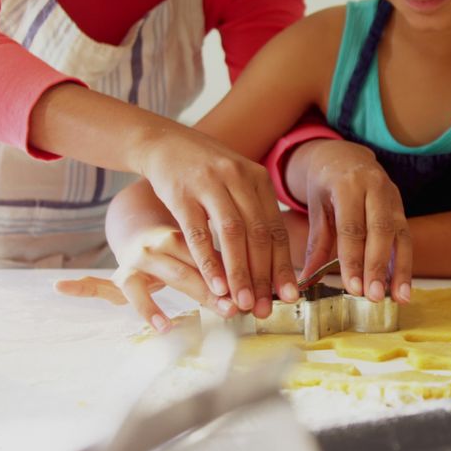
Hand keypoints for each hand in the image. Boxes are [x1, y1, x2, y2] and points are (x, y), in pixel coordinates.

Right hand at [55, 226, 247, 332]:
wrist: (133, 222)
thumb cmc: (178, 242)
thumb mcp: (199, 243)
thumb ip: (227, 258)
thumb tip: (275, 275)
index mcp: (185, 230)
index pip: (215, 250)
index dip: (237, 270)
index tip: (259, 290)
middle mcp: (162, 242)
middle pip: (198, 263)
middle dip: (223, 286)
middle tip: (243, 306)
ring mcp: (140, 260)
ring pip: (171, 277)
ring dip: (198, 294)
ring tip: (218, 312)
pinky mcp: (123, 278)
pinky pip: (127, 295)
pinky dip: (145, 310)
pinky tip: (163, 329)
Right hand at [134, 129, 297, 314]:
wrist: (163, 142)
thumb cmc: (204, 171)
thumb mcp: (237, 181)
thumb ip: (255, 213)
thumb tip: (274, 261)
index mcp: (259, 179)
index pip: (276, 229)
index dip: (282, 266)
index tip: (288, 296)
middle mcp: (238, 179)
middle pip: (258, 234)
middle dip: (263, 276)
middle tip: (264, 308)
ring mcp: (210, 184)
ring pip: (233, 234)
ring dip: (240, 272)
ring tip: (243, 303)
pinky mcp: (181, 193)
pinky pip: (198, 232)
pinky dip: (208, 261)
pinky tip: (214, 285)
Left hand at [298, 140, 411, 302]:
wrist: (347, 156)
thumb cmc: (327, 183)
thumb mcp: (316, 207)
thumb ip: (316, 243)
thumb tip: (306, 280)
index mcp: (347, 184)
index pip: (351, 227)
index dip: (352, 259)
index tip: (352, 287)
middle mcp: (375, 187)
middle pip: (380, 230)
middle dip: (377, 266)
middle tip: (372, 296)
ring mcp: (392, 195)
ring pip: (400, 234)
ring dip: (400, 269)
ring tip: (399, 297)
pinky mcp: (401, 206)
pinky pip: (406, 236)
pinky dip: (405, 263)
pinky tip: (403, 287)